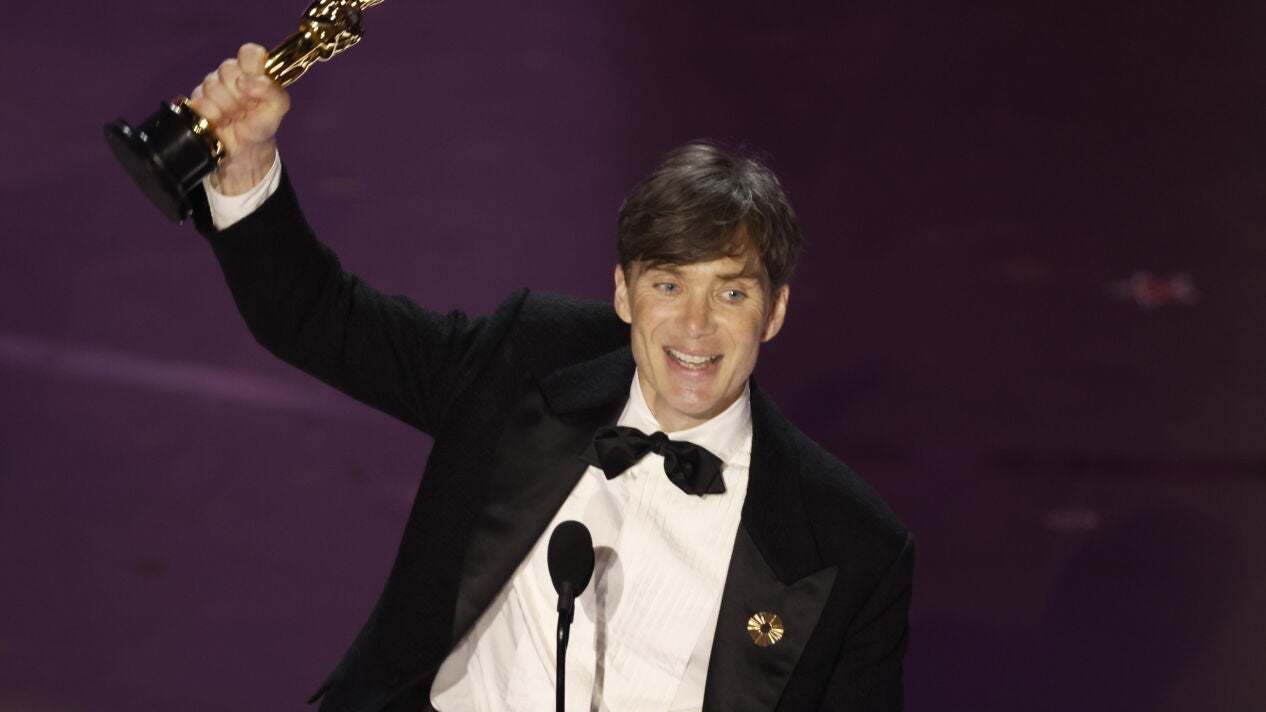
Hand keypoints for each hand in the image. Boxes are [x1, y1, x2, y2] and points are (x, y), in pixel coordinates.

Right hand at [188, 43, 290, 194]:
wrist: (246, 148)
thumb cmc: (262, 123)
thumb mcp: (278, 107)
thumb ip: (271, 89)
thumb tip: (246, 81)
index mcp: (252, 69)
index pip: (249, 51)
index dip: (250, 66)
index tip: (253, 84)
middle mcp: (231, 73)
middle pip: (228, 68)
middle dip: (241, 95)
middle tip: (248, 108)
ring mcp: (212, 85)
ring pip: (212, 85)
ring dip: (228, 108)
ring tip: (236, 117)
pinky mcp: (198, 100)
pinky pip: (200, 101)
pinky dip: (215, 116)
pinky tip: (223, 121)